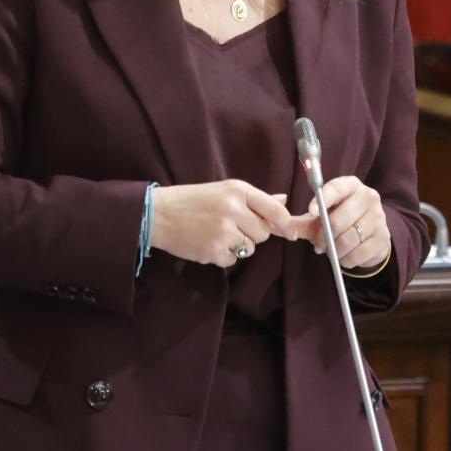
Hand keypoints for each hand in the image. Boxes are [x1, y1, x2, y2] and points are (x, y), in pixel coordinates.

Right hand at [149, 179, 296, 268]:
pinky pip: (234, 259)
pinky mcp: (215, 250)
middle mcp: (234, 209)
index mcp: (238, 190)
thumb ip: (255, 199)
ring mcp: (224, 231)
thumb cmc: (192, 200)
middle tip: (232, 226)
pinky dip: (224, 255)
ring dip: (239, 245)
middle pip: (264, 232)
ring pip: (251, 248)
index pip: (274, 209)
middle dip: (252, 233)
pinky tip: (209, 243)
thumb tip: (283, 200)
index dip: (286, 223)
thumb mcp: (223, 190)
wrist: (159, 214)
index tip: (291, 232)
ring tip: (217, 234)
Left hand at [292, 176, 391, 272]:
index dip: (323, 199)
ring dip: (334, 250)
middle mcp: (368, 197)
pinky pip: (359, 254)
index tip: (310, 211)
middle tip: (317, 244)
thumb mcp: (319, 218)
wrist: (368, 236)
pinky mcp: (383, 238)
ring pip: (348, 239)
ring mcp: (378, 218)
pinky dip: (346, 259)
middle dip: (323, 236)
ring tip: (330, 251)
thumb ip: (301, 221)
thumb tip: (281, 227)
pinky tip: (343, 256)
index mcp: (351, 186)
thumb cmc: (339, 221)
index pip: (337, 187)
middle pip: (339, 219)